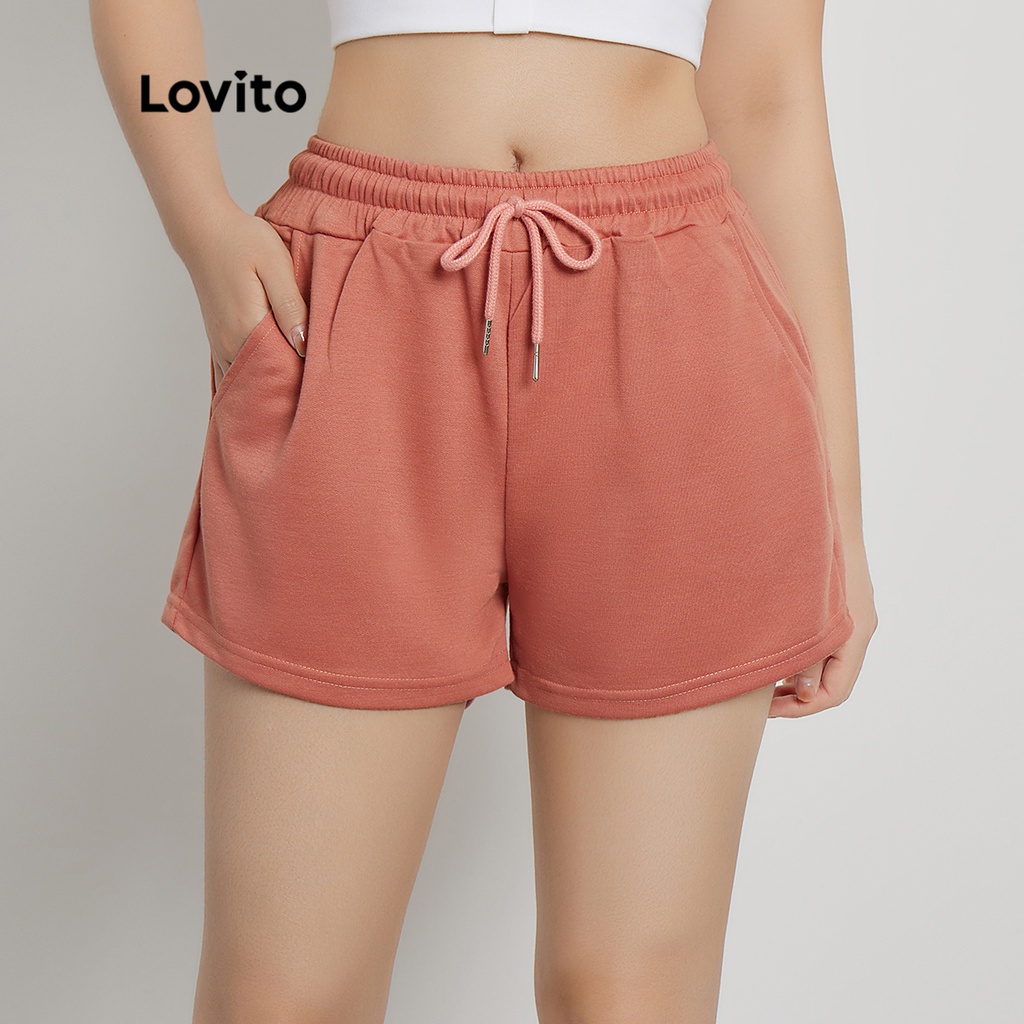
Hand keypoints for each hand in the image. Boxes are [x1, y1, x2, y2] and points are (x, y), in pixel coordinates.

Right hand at [178, 201, 307, 390]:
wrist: (204, 229)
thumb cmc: (243, 241)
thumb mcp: (275, 265)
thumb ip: (290, 306)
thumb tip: (304, 346)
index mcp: (247, 327)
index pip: (281, 370)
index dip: (303, 379)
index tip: (323, 382)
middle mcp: (230, 343)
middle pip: (265, 381)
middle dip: (288, 389)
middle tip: (316, 393)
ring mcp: (221, 345)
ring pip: (249, 382)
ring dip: (270, 386)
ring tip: (297, 391)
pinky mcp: (219, 340)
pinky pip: (236, 373)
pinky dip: (254, 380)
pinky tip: (273, 380)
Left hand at [769, 544, 877, 717]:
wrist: (830, 513)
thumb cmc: (818, 557)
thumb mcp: (809, 612)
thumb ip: (806, 653)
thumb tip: (801, 694)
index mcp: (856, 634)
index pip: (835, 692)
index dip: (802, 708)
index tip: (768, 710)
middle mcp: (858, 629)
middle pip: (832, 682)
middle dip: (797, 698)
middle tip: (760, 704)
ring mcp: (851, 617)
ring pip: (827, 663)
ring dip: (797, 677)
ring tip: (762, 682)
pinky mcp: (839, 606)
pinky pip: (824, 644)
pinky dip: (801, 655)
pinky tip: (773, 652)